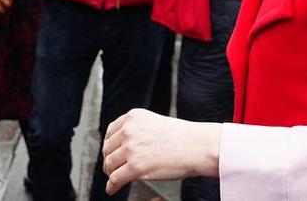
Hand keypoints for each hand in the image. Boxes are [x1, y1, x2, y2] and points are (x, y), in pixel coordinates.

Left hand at [101, 108, 219, 194]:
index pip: (111, 131)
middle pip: (108, 149)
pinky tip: (112, 189)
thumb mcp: (155, 123)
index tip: (109, 152)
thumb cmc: (183, 137)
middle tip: (111, 168)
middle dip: (109, 159)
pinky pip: (115, 179)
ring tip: (113, 178)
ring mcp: (131, 149)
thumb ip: (138, 130)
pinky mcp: (135, 167)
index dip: (109, 145)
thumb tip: (125, 146)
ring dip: (110, 173)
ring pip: (110, 164)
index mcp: (134, 117)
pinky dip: (111, 186)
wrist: (198, 146)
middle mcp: (129, 130)